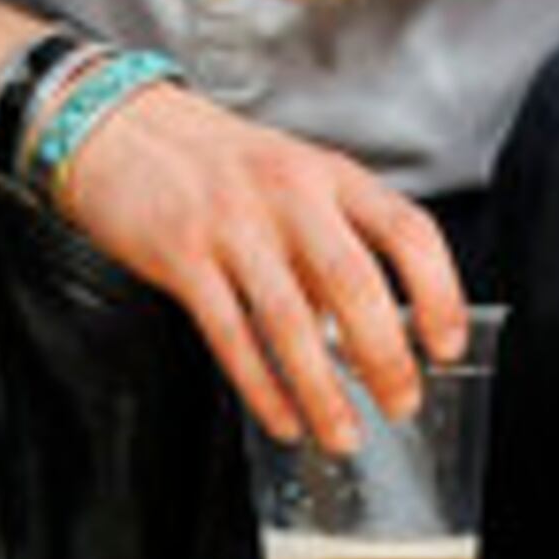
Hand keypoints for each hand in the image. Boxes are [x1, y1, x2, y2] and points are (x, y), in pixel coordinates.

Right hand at [50, 75, 469, 448]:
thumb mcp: (286, 177)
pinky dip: (261, 386)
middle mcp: (285, 193)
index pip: (407, 231)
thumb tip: (368, 331)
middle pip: (354, 284)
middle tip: (400, 404)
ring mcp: (229, 222)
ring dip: (324, 391)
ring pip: (290, 322)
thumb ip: (329, 244)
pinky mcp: (179, 252)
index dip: (439, 294)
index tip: (444, 346)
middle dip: (386, 358)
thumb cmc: (209, 160)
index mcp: (325, 173)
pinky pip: (230, 334)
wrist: (114, 125)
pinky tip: (281, 415)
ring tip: (342, 434)